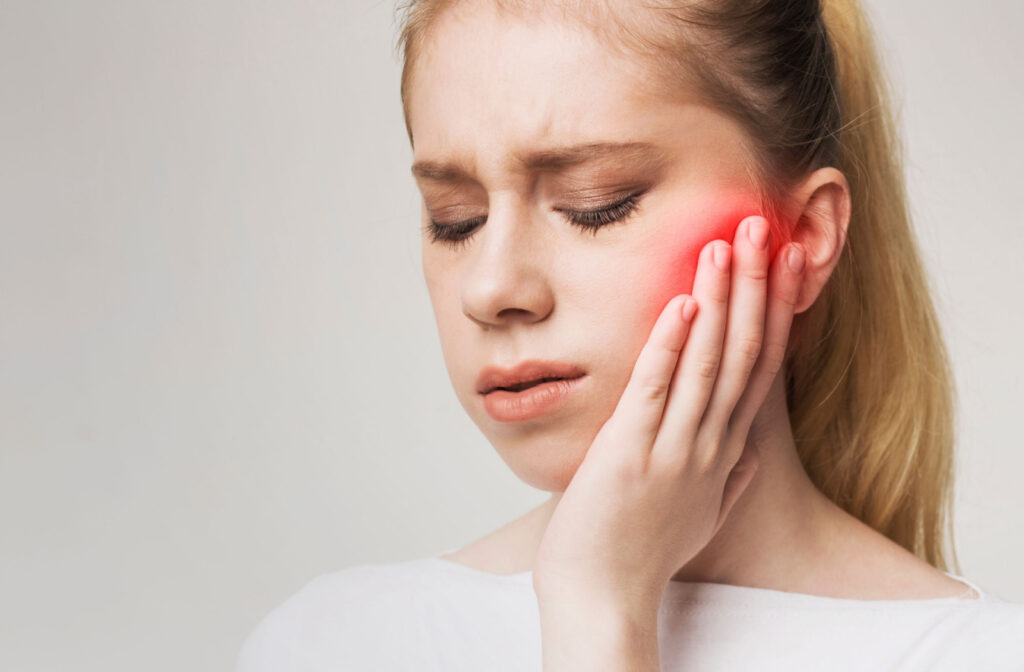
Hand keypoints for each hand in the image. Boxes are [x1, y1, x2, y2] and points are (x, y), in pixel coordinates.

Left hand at [532, 215, 805, 610]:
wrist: (603, 597)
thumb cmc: (641, 552)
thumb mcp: (697, 516)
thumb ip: (726, 481)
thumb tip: (746, 457)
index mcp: (723, 453)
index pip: (762, 369)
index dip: (777, 312)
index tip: (789, 262)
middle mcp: (709, 445)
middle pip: (745, 353)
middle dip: (755, 286)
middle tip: (763, 225)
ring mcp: (674, 450)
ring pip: (708, 363)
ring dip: (719, 300)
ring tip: (726, 244)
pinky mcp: (631, 455)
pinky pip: (656, 391)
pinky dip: (670, 346)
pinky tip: (681, 304)